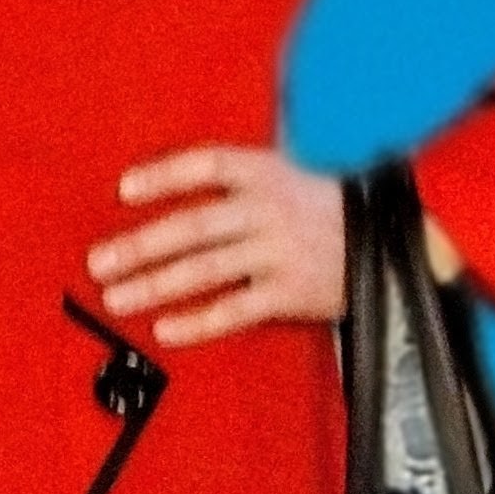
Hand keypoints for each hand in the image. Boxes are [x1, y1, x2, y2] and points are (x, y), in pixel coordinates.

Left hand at [86, 145, 345, 348]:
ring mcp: (280, 252)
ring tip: (117, 297)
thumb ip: (239, 179)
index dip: (163, 176)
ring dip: (155, 285)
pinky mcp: (291, 293)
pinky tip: (165, 328)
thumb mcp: (290, 172)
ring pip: (205, 270)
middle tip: (99, 262)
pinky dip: (198, 321)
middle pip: (193, 226)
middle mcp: (269, 209)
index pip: (205, 165)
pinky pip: (235, 310)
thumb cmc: (328, 207)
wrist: (395, 243)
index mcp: (266, 173)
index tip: (124, 190)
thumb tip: (175, 185)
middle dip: (140, 246)